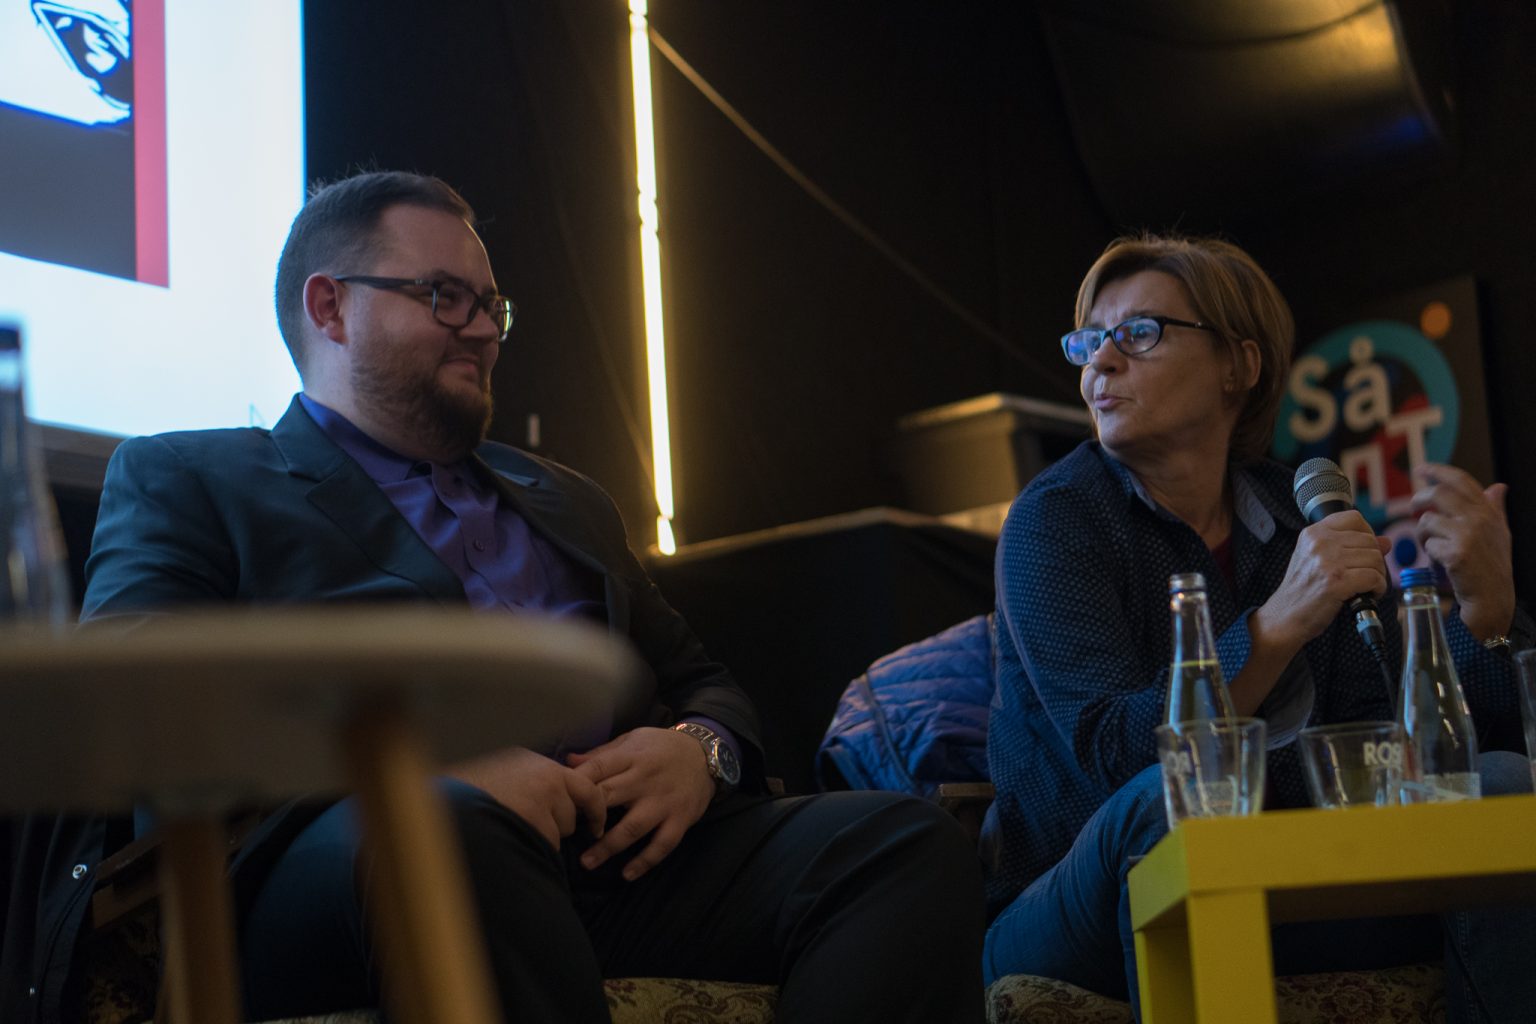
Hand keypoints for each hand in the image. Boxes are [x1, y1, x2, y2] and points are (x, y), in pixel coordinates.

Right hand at [447, 747, 605, 849]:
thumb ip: (535, 778)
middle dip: (558, 825)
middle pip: (573, 813)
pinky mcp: (534, 821)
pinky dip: (532, 847)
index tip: (596, 824)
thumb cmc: (472, 788)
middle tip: (529, 823)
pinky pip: (546, 844)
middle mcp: (547, 778)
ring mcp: (542, 800)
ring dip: (543, 836)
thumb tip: (563, 795)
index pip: (585, 786)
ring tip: (511, 825)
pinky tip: (508, 836)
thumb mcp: (508, 770)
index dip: (594, 808)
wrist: (447, 799)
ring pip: (560, 832)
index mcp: (541, 764)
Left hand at [567, 727, 714, 880]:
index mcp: (631, 756)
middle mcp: (646, 779)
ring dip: (608, 847)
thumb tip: (567, 761)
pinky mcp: (680, 819)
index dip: (576, 785)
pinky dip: (645, 861)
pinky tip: (627, 875)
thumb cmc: (661, 747)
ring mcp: (664, 802)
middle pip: (610, 798)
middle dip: (587, 817)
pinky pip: (662, 845)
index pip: (597, 769)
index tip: (560, 799)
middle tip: (565, 833)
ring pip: (633, 827)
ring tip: (587, 863)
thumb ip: (601, 754)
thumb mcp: (632, 740)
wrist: (707, 754)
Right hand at [1254, 510, 1391, 654]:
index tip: (1364, 550)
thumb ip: (1349, 546)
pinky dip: (1378, 588)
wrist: (1284, 616)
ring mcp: (1328, 561)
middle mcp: (1320, 543)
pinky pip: (1374, 577)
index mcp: (1313, 534)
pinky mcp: (1337, 582)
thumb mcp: (1318, 560)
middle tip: (1364, 575)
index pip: (1354, 518)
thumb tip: (1386, 542)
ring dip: (1377, 575)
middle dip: (1375, 560)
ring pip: (1375, 559)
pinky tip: (1367, 594)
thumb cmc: (1302, 590)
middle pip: (1369, 541)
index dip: (1367, 533)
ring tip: (1365, 586)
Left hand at [1410, 463, 1514, 640]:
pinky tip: (1440, 561)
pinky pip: (1428, 544)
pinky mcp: (1456, 552)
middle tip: (1412, 508)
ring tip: (1432, 546)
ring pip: (1427, 521)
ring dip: (1423, 534)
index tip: (1421, 469)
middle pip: (1437, 494)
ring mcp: (1468, 534)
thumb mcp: (1499, 532)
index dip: (1438, 471)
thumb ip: (1495, 508)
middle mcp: (1479, 518)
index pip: (1461, 480)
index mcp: (1488, 511)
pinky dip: (1430, 553)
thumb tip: (1498, 487)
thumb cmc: (1491, 565)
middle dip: (1418, 499)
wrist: (1493, 596)